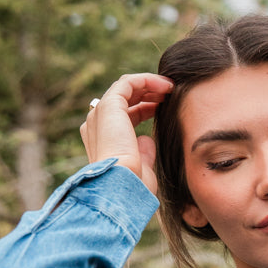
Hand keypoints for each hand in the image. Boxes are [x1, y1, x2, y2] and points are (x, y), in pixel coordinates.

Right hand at [80, 73, 173, 194]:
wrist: (121, 187)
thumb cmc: (133, 186)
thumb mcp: (141, 168)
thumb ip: (143, 152)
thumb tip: (147, 140)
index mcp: (102, 139)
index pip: (123, 116)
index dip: (145, 109)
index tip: (165, 110)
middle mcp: (97, 124)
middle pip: (124, 99)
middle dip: (148, 94)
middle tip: (170, 94)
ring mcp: (101, 114)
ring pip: (126, 88)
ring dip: (150, 84)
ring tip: (170, 88)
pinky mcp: (109, 106)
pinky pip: (128, 83)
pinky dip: (147, 80)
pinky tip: (166, 87)